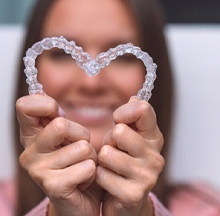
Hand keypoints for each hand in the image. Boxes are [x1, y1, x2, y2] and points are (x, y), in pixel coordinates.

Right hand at [16, 94, 102, 215]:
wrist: (81, 200)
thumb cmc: (77, 164)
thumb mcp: (68, 138)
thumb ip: (59, 120)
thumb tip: (50, 102)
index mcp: (32, 136)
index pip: (25, 106)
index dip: (47, 105)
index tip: (59, 116)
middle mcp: (29, 152)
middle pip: (62, 125)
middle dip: (82, 135)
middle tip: (79, 149)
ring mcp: (38, 170)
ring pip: (82, 147)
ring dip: (91, 157)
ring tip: (82, 167)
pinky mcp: (53, 186)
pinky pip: (87, 167)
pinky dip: (93, 173)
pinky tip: (83, 181)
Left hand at [96, 97, 163, 215]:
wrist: (124, 197)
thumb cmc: (122, 160)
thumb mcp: (126, 136)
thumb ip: (131, 117)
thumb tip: (134, 97)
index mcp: (154, 137)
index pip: (143, 109)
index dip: (123, 112)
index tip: (118, 120)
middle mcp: (155, 156)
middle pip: (119, 131)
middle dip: (109, 140)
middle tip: (114, 150)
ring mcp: (147, 176)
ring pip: (107, 154)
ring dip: (103, 160)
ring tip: (111, 166)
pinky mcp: (133, 194)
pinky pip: (101, 175)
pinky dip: (99, 177)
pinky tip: (109, 181)